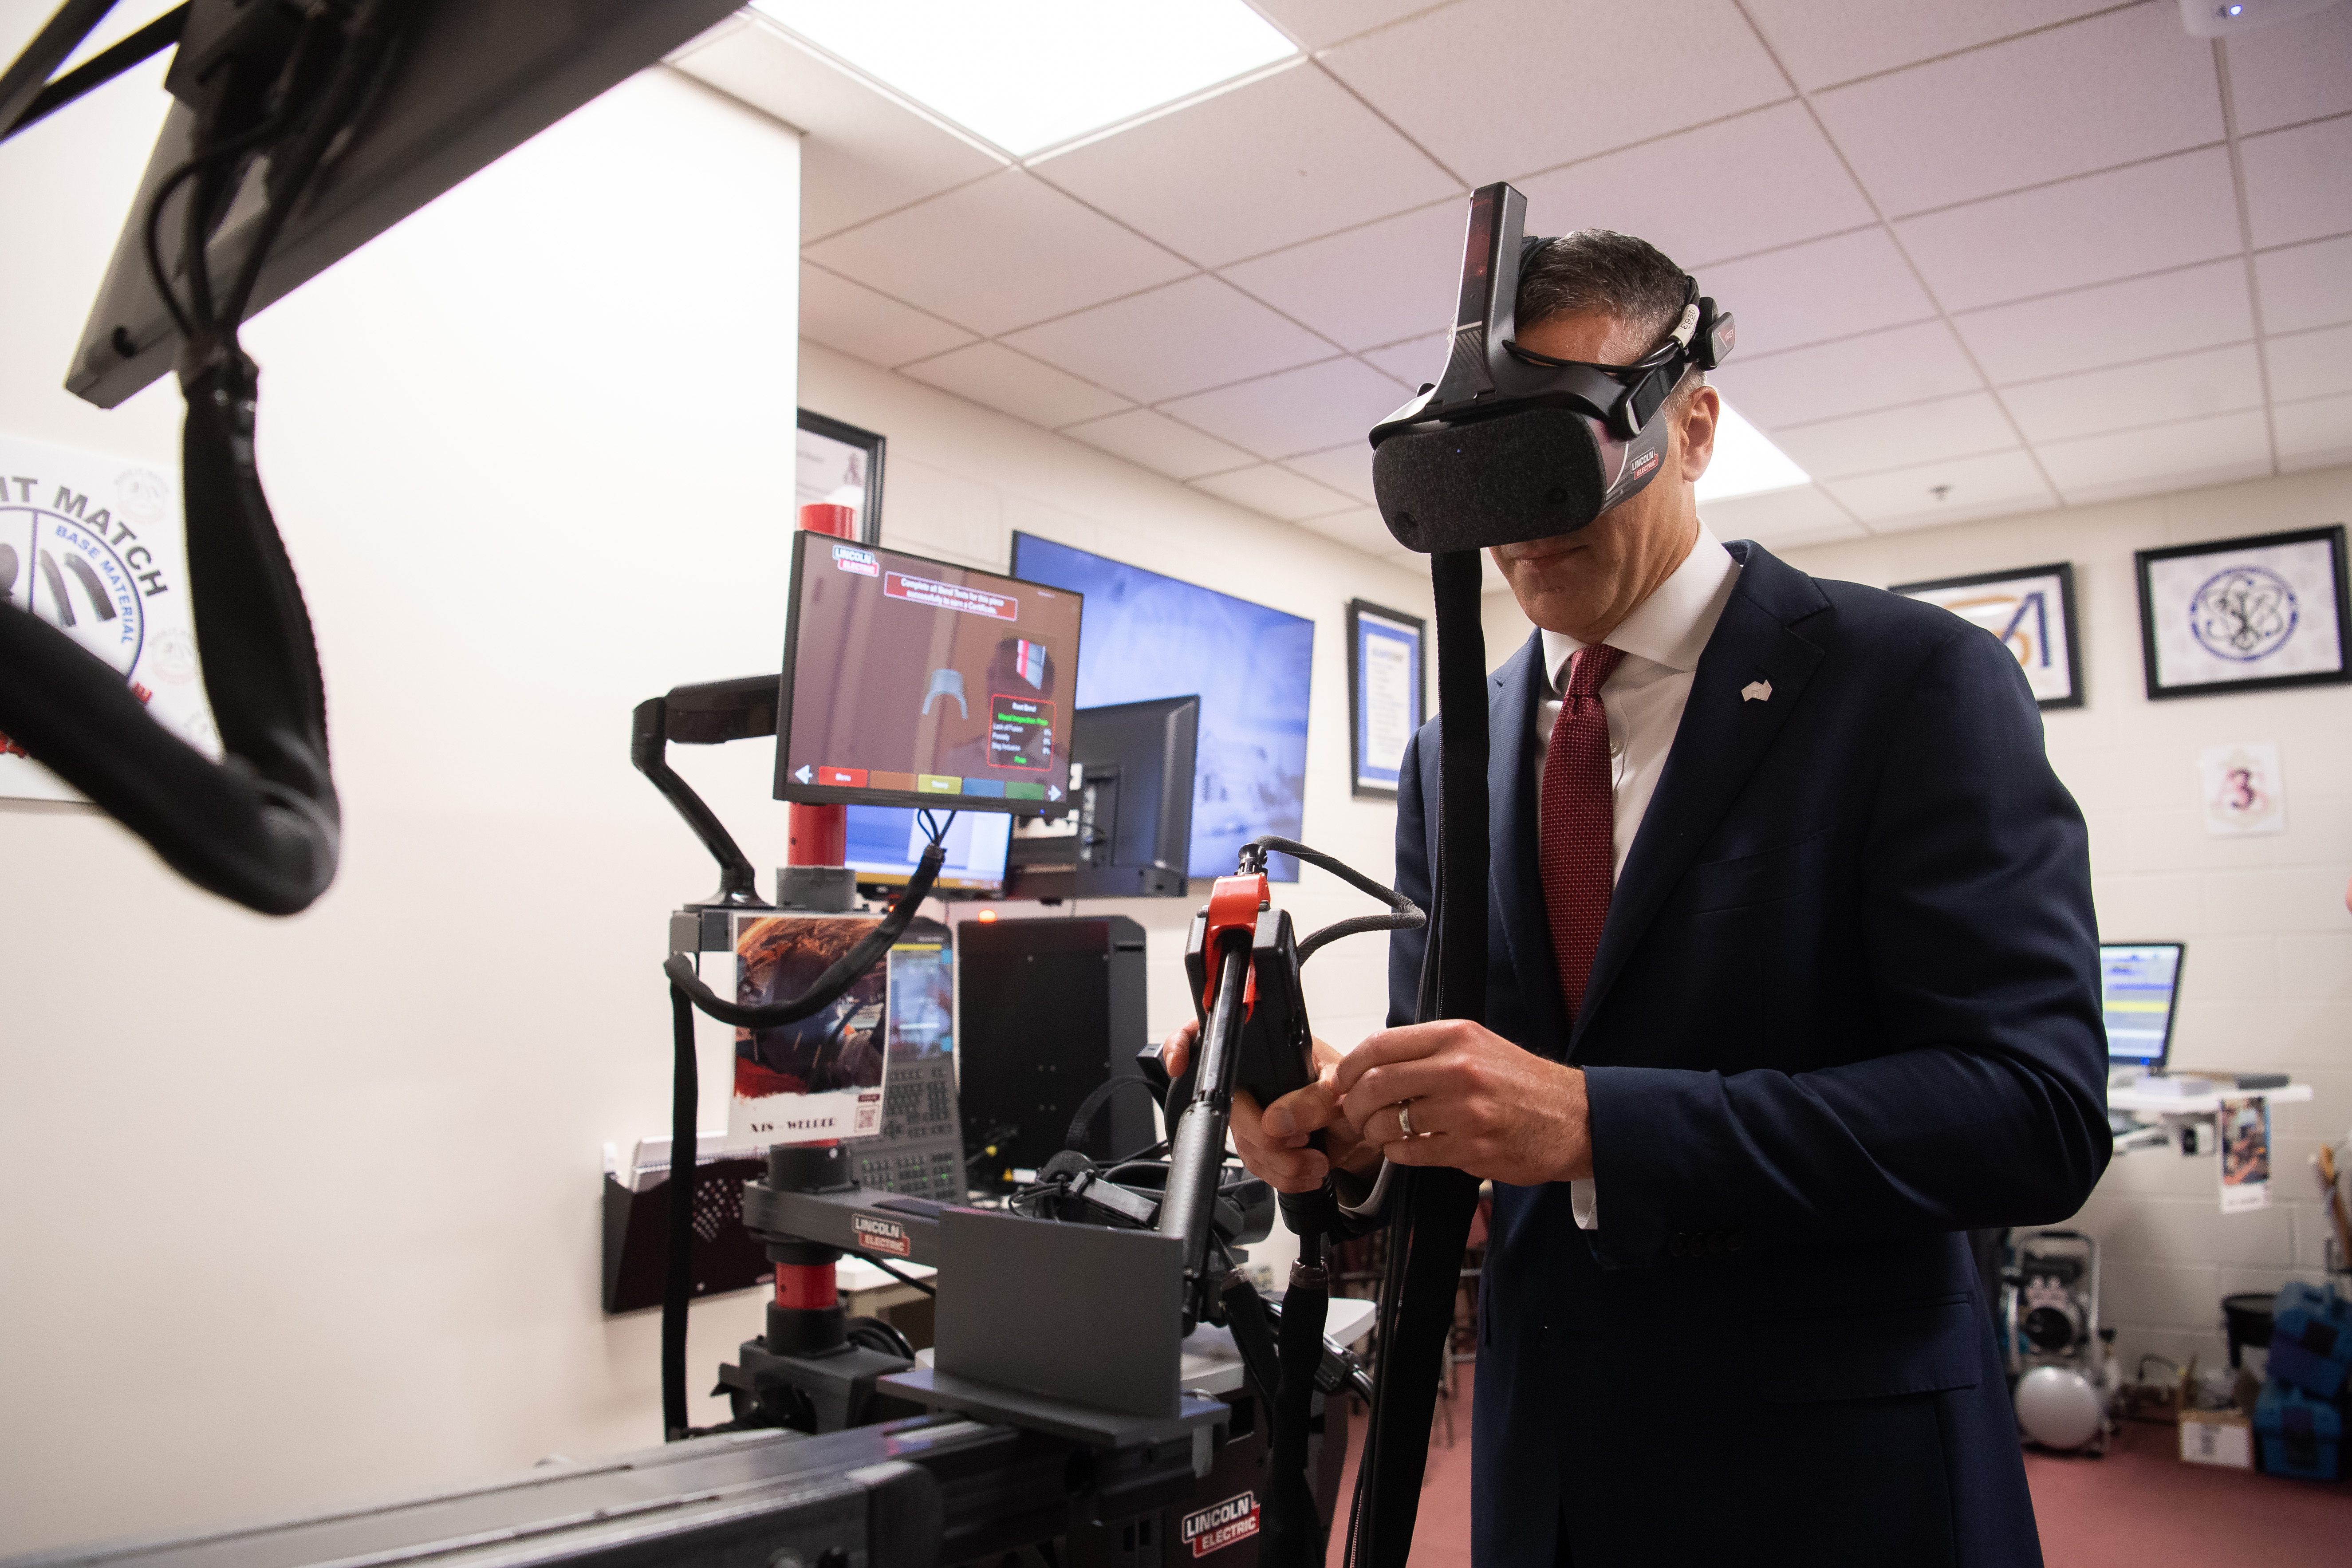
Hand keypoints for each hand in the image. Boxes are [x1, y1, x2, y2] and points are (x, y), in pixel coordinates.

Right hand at [1156, 1021, 1380, 1194]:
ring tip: (1316, 1159)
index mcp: (1269, 1049)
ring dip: (1282, 1162)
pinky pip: (1256, 1166)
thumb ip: (1314, 1099)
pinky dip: (1285, 1175)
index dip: (1183, 1044)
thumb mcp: (1343, 1089)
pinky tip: (1308, 1169)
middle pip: (1227, 1108)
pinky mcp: (1259, 1145)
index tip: (1178, 1063)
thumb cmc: (1352, 1094)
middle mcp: (1254, 1079)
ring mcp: (1252, 1112)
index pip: (1212, 1035)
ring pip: (1242, 1144)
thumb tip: (1277, 1121)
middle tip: (1301, 1142)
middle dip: (1264, 1136)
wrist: (1363, 1131)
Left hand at [1331, 1020, 1591, 1186]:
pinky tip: (1405, 1148)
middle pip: (1376, 1084)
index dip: (1350, 1066)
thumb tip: (1372, 1064)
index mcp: (1457, 1037)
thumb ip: (1429, 1050)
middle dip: (1353, 1104)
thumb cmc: (1523, 1084)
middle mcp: (1460, 1070)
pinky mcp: (1472, 1149)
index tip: (1342, 1080)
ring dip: (1374, 1132)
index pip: (1381, 1045)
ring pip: (1390, 1122)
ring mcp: (1466, 1111)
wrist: (1575, 1118)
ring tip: (1379, 1133)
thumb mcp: (1478, 1047)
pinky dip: (1398, 1153)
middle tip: (1354, 1113)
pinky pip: (1412, 1153)